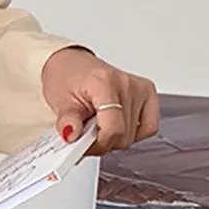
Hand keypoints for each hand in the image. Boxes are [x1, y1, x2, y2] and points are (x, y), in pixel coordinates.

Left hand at [41, 47, 158, 155]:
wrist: (71, 64)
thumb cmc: (66, 78)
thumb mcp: (59, 102)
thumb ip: (67, 121)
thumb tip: (72, 136)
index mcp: (104, 83)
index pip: (113, 128)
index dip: (98, 143)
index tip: (83, 143)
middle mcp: (127, 84)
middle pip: (124, 136)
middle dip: (103, 142)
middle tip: (87, 132)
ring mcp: (140, 88)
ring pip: (134, 135)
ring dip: (114, 137)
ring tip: (98, 124)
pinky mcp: (148, 93)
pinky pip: (149, 127)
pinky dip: (133, 133)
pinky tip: (116, 125)